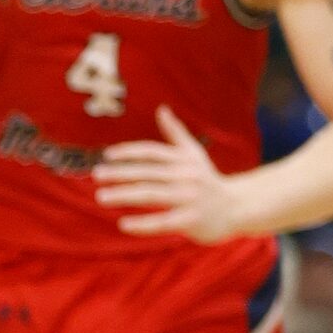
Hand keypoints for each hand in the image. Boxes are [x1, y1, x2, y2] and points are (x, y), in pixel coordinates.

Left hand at [95, 107, 246, 241]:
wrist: (237, 207)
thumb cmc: (208, 179)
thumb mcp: (194, 153)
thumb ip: (175, 132)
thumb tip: (161, 108)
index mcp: (183, 159)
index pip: (152, 152)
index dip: (129, 152)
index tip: (107, 156)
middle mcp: (186, 176)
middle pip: (147, 172)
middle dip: (120, 173)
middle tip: (96, 175)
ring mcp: (189, 198)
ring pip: (151, 195)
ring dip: (124, 195)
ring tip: (101, 197)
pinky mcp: (191, 221)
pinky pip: (162, 222)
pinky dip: (142, 224)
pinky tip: (123, 224)